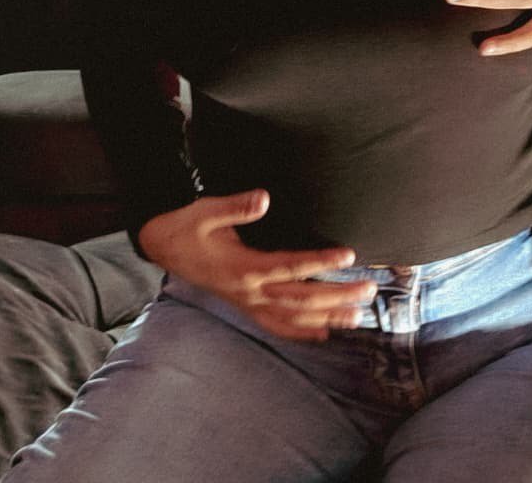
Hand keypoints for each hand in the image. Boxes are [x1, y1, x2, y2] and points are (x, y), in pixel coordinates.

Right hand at [138, 190, 375, 341]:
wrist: (163, 246)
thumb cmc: (187, 226)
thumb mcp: (207, 210)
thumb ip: (236, 207)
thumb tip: (264, 198)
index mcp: (243, 267)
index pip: (290, 267)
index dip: (319, 262)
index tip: (348, 255)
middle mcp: (250, 292)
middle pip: (301, 299)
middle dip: (337, 296)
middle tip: (369, 289)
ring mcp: (248, 303)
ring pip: (294, 317)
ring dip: (328, 317)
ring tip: (358, 315)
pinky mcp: (246, 307)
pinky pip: (278, 326)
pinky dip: (302, 331)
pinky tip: (324, 332)